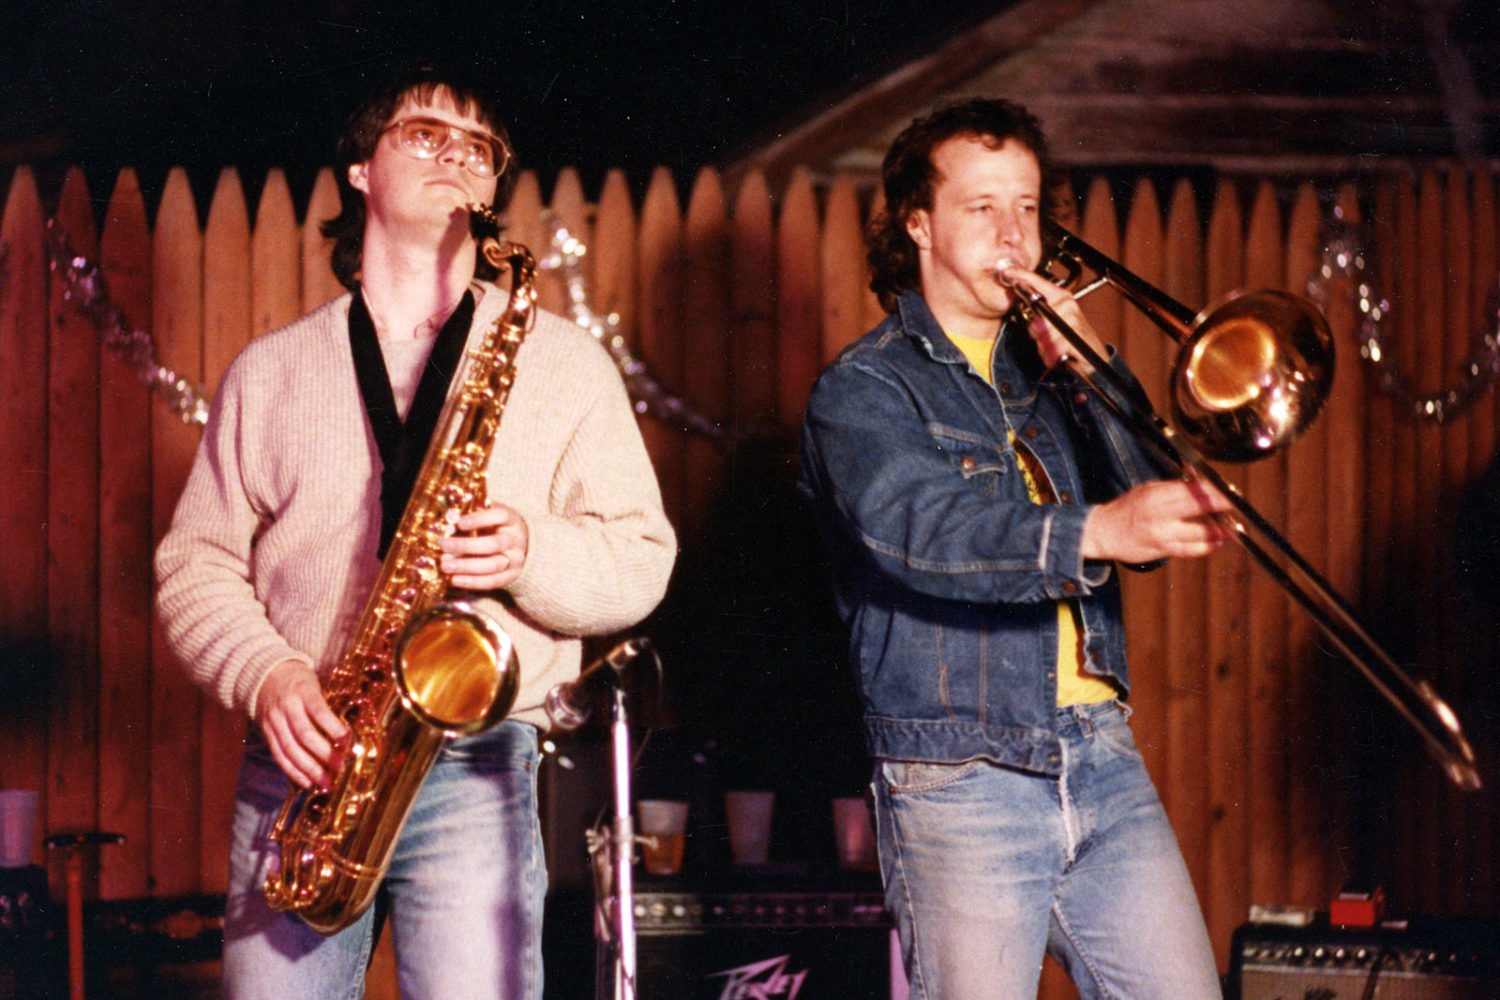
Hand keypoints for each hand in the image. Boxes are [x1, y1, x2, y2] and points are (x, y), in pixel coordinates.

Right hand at [255, 660, 349, 789]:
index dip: (334, 729)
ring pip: (290, 749)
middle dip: (324, 754)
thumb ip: (328, 705)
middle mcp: (286, 707)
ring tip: (325, 781)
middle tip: (340, 767)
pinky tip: (306, 781)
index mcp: (303, 691)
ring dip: (309, 768)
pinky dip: (292, 770)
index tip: (349, 743)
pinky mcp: (266, 732)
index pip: (319, 712)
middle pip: (305, 735)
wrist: (266, 674)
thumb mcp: (316, 684)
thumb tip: (350, 733)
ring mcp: (274, 720)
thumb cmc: (300, 681)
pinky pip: (278, 755)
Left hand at [439, 501, 527, 589]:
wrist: (515, 544)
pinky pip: (491, 582)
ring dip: (466, 566)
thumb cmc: (494, 525)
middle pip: (493, 544)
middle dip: (466, 545)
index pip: (500, 516)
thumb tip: (449, 517)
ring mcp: (515, 560)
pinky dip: (471, 582)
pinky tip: (454, 579)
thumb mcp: (487, 514)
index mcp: (512, 520)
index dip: (479, 519)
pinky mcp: (511, 576)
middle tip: (443, 545)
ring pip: (492, 565)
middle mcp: (516, 540)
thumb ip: (470, 513)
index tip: (459, 523)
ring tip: (445, 565)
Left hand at [995, 262, 1108, 371]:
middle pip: (1037, 316)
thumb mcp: (1050, 326)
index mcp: (1061, 298)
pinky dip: (1052, 355)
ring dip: (1045, 346)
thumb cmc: (1070, 339)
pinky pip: (1055, 347)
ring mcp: (1074, 320)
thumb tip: (1028, 315)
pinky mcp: (1078, 337)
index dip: (1022, 276)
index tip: (1006, 272)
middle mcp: (1068, 305)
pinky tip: (1059, 355)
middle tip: (1045, 340)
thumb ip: (1036, 319)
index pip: (1039, 282)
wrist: (1092, 357)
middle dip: (1036, 332)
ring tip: (1053, 348)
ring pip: (1044, 334)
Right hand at [1080, 477, 1234, 563]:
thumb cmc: (1126, 509)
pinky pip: (1191, 550)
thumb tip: (1201, 483)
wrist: (1103, 533)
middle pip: (1199, 507)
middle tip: (1237, 504)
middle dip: (1222, 505)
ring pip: (1199, 532)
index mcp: (1155, 495)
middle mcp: (1159, 514)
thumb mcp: (1147, 490)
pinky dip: (1207, 546)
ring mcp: (1162, 534)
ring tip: (1233, 527)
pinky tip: (1218, 542)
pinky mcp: (1162, 550)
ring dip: (1220, 530)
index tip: (1228, 489)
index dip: (1213, 489)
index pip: (1191, 489)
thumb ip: (1173, 487)